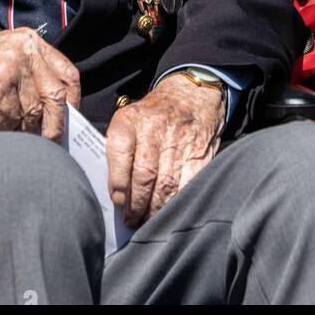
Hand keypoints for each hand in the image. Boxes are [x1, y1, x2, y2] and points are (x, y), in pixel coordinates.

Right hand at [0, 27, 80, 136]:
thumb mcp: (11, 57)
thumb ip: (34, 73)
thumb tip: (59, 108)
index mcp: (34, 42)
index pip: (68, 72)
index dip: (73, 100)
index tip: (71, 120)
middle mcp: (27, 49)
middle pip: (55, 94)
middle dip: (54, 123)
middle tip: (51, 141)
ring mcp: (13, 64)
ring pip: (33, 109)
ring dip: (27, 129)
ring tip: (19, 136)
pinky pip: (11, 117)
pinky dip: (7, 130)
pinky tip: (0, 132)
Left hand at [105, 74, 223, 226]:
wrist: (191, 93)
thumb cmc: (153, 115)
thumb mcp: (129, 119)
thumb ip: (118, 151)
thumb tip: (113, 192)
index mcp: (131, 119)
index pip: (119, 152)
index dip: (117, 182)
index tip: (117, 202)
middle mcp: (156, 127)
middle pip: (144, 175)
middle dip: (136, 205)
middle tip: (131, 221)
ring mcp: (180, 139)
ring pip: (166, 185)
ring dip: (156, 210)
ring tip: (148, 221)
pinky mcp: (200, 152)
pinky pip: (188, 185)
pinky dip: (179, 203)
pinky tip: (171, 211)